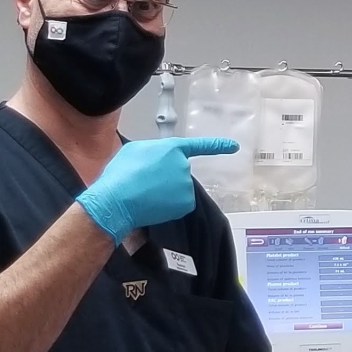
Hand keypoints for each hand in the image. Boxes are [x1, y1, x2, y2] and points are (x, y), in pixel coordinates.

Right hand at [75, 137, 238, 240]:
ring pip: (179, 189)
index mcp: (171, 148)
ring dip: (167, 192)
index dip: (217, 146)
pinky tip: (153, 204)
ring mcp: (186, 185)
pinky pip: (180, 204)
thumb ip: (152, 152)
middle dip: (166, 178)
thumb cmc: (121, 174)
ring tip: (146, 193)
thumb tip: (156, 159)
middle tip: (145, 182)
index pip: (199, 146)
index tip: (233, 146)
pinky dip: (169, 206)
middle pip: (179, 172)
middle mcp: (183, 165)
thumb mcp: (134, 151)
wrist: (117, 200)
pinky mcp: (186, 203)